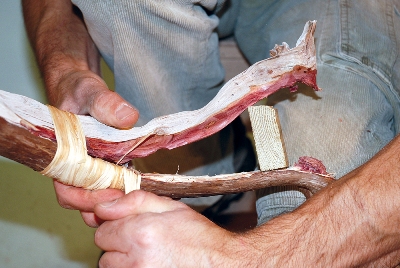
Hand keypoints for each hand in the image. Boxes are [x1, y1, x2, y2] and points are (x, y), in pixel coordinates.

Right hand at [23, 0, 139, 225]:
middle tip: (129, 200)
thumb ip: (105, 103)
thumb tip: (128, 117)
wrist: (79, 85)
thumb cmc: (75, 87)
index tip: (112, 194)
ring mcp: (88, 165)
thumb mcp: (88, 91)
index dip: (86, 197)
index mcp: (60, 154)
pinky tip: (138, 187)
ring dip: (114, 199)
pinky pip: (111, 181)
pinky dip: (122, 187)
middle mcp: (72, 165)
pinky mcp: (104, 162)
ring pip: (96, 194)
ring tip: (135, 198)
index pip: (66, 188)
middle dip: (103, 205)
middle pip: (81, 199)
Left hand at [94, 191, 244, 266]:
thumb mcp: (169, 207)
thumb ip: (132, 202)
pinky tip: (150, 264)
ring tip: (149, 255)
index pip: (102, 231)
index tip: (131, 228)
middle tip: (143, 241)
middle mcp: (135, 260)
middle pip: (104, 252)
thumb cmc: (197, 236)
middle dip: (118, 244)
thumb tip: (101, 206)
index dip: (116, 227)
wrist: (219, 263)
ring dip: (123, 261)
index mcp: (140, 233)